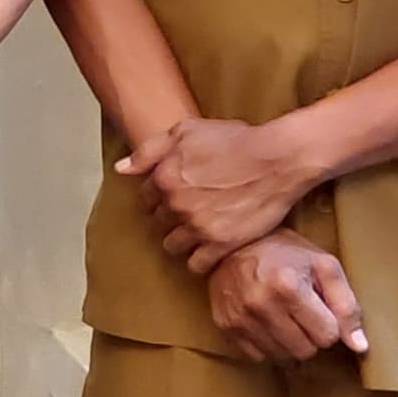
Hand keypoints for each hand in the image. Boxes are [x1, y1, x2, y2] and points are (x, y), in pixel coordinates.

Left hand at [122, 117, 325, 274]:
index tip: (172, 198)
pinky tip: (209, 249)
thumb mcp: (186, 131)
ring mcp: (198, 226)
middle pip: (157, 224)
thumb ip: (149, 150)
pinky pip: (196, 265)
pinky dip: (199, 260)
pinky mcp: (221, 244)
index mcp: (164, 177)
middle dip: (168, 220)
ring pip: (172, 246)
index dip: (158, 198)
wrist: (277, 159)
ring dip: (181, 241)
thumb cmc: (234, 140)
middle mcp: (176, 204)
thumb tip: (121, 169)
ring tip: (196, 234)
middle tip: (186, 215)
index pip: (145, 199)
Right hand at [209, 232, 368, 365]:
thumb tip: (359, 345)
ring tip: (284, 316)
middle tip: (303, 312)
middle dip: (311, 335)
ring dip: (290, 342)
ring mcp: (240, 317)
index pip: (327, 336)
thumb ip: (346, 304)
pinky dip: (268, 344)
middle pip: (306, 350)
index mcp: (288, 286)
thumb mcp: (323, 265)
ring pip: (282, 357)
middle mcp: (261, 304)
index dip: (329, 323)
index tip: (320, 308)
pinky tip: (266, 323)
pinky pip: (259, 356)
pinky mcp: (226, 325)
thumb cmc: (283, 252)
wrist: (235, 242)